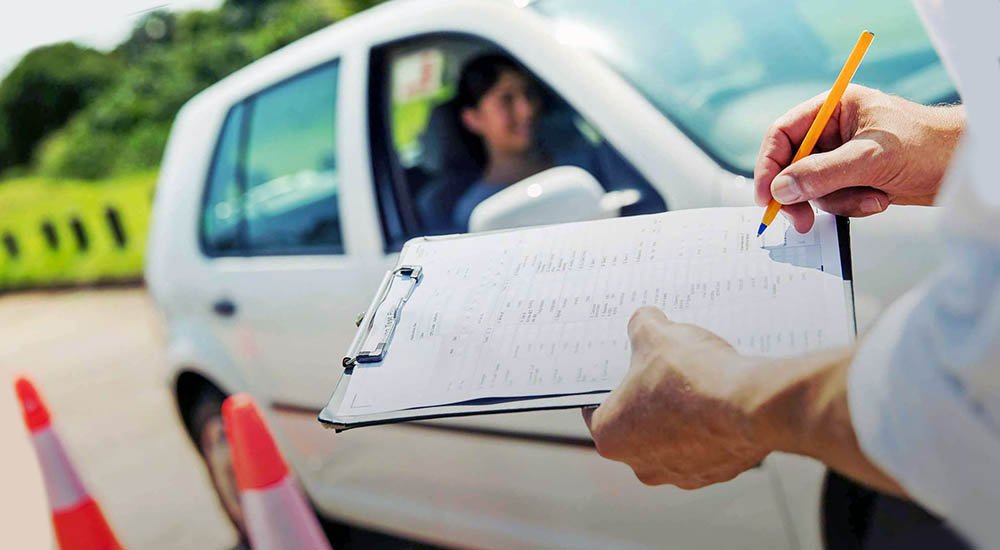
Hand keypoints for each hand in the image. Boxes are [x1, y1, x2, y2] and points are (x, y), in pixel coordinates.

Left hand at [582, 307, 769, 488]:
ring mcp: (680, 475)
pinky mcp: (716, 473)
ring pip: (673, 438)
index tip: (622, 367)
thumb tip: (644, 320)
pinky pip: (706, 446)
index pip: (596, 407)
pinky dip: (710, 427)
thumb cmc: (691, 376)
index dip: (609, 383)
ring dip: (681, 415)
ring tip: (696, 382)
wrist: (751, 406)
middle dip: (648, 398)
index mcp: (611, 437)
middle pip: (636, 424)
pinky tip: (720, 400)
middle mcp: (641, 465)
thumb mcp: (656, 334)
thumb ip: (641, 325)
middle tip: (662, 370)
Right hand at [755, 85, 963, 232]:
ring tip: (871, 198)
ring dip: (837, 200)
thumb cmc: (927, 145)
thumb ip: (821, 173)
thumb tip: (781, 189)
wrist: (963, 166)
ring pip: (813, 187)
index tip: (766, 195)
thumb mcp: (870, 158)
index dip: (769, 164)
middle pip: (792, 165)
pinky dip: (852, 205)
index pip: (783, 134)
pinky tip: (879, 199)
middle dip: (800, 193)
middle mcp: (834, 130)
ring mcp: (843, 156)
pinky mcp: (854, 178)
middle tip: (799, 220)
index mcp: (834, 108)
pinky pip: (833, 199)